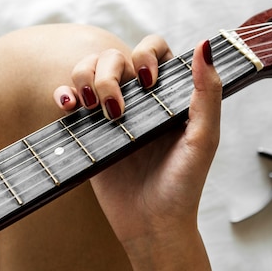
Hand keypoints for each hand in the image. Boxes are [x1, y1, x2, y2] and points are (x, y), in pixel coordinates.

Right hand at [53, 35, 221, 246]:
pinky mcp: (90, 132)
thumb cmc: (184, 184)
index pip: (153, 49)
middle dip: (109, 73)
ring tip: (93, 108)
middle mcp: (140, 100)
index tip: (148, 82)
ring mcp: (112, 114)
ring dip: (85, 78)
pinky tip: (70, 105)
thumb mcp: (204, 139)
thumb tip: (204, 46)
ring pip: (89, 70)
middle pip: (114, 56)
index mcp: (168, 95)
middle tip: (115, 109)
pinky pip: (69, 98)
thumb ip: (208, 93)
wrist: (151, 225)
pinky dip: (63, 93)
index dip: (146, 53)